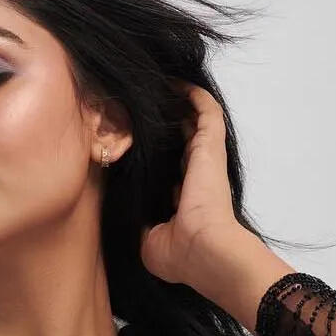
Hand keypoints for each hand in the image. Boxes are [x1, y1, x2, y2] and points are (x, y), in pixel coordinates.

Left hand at [139, 81, 248, 285]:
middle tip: (143, 104)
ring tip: (157, 85)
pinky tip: (173, 80)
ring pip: (194, 119)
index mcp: (185, 197)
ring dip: (177, 102)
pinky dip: (191, 93)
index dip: (154, 153)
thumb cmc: (181, 254)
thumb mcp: (149, 241)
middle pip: (181, 138)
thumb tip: (125, 213)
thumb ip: (139, 223)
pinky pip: (205, 109)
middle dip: (164, 122)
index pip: (170, 167)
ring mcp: (206, 158)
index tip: (133, 139)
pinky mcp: (211, 145)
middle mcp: (196, 174)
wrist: (204, 251)